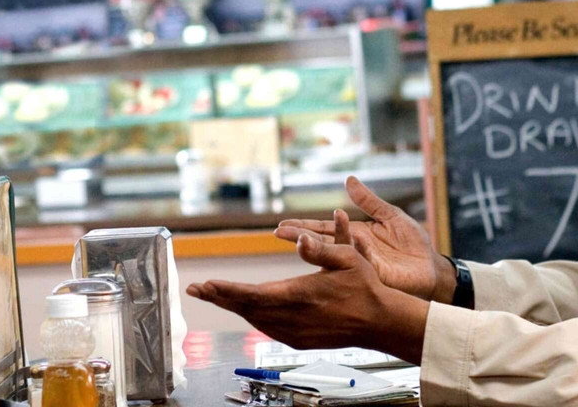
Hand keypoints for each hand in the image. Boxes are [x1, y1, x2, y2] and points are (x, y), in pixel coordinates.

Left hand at [186, 234, 427, 363]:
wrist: (380, 322)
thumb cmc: (365, 287)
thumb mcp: (348, 258)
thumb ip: (321, 247)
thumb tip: (299, 237)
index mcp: (300, 295)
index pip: (253, 294)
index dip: (226, 290)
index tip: (206, 284)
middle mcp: (293, 318)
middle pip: (246, 308)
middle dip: (220, 297)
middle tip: (197, 289)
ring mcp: (295, 333)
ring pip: (255, 320)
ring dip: (234, 307)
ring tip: (216, 295)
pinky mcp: (299, 341)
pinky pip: (267, 329)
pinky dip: (252, 317)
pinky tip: (245, 309)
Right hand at [276, 176, 455, 302]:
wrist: (432, 267)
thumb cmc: (413, 244)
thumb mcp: (390, 215)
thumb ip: (369, 201)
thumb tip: (348, 180)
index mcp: (354, 234)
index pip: (323, 229)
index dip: (303, 227)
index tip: (281, 225)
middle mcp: (352, 250)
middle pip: (321, 242)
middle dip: (300, 237)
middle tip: (278, 233)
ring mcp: (359, 265)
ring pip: (333, 255)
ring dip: (315, 249)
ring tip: (297, 242)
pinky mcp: (371, 276)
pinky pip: (355, 264)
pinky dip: (344, 255)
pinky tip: (332, 247)